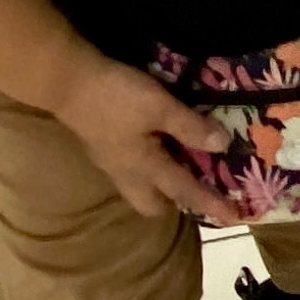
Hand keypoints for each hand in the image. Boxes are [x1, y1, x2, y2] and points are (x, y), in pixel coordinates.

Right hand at [49, 51, 245, 225]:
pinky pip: (128, 168)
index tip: (233, 217)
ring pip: (138, 187)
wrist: (66, 82)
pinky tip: (155, 146)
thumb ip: (190, 127)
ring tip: (181, 168)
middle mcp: (125, 173)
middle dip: (175, 203)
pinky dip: (147, 165)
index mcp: (144, 168)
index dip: (210, 204)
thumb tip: (222, 146)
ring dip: (160, 185)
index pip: (184, 192)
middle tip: (198, 189)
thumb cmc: (115, 97)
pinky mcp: (100, 145)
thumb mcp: (159, 108)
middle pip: (151, 204)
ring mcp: (109, 161)